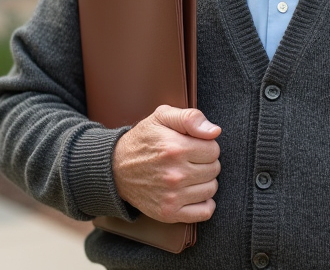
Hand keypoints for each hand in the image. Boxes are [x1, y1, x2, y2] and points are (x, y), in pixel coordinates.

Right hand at [111, 105, 221, 222]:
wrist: (115, 168)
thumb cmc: (142, 140)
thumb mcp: (161, 116)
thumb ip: (190, 118)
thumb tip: (215, 132)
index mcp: (174, 148)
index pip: (214, 149)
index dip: (206, 145)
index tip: (193, 146)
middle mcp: (174, 174)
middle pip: (214, 170)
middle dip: (206, 162)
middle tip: (190, 160)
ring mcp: (172, 196)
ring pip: (211, 189)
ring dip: (204, 181)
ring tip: (189, 174)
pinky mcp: (169, 213)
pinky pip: (204, 212)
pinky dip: (204, 204)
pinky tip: (193, 193)